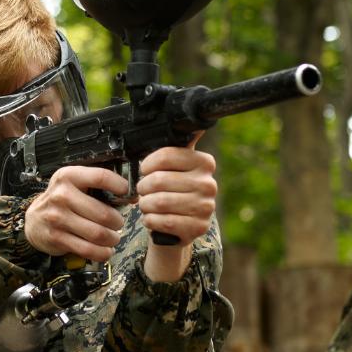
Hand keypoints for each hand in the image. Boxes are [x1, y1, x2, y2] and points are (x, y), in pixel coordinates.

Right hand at [23, 165, 126, 263]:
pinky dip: (102, 253)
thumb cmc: (62, 201)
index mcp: (69, 176)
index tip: (127, 195)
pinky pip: (88, 249)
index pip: (101, 177)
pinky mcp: (57, 237)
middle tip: (118, 223)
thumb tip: (131, 197)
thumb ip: (98, 186)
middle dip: (118, 222)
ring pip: (98, 234)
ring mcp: (57, 218)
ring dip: (112, 239)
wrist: (34, 221)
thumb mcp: (74, 184)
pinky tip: (106, 251)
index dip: (120, 186)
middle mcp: (61, 195)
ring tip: (113, 238)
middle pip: (103, 214)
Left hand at [136, 144, 218, 284]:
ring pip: (160, 201)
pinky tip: (153, 218)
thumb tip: (192, 125)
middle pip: (159, 180)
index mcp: (204, 162)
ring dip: (145, 205)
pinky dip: (151, 220)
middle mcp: (209, 183)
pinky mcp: (198, 227)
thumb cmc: (172, 191)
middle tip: (143, 191)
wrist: (179, 226)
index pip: (165, 156)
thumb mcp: (174, 167)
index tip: (145, 170)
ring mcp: (206, 207)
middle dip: (143, 188)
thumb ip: (174, 148)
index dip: (147, 165)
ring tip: (147, 204)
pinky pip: (164, 221)